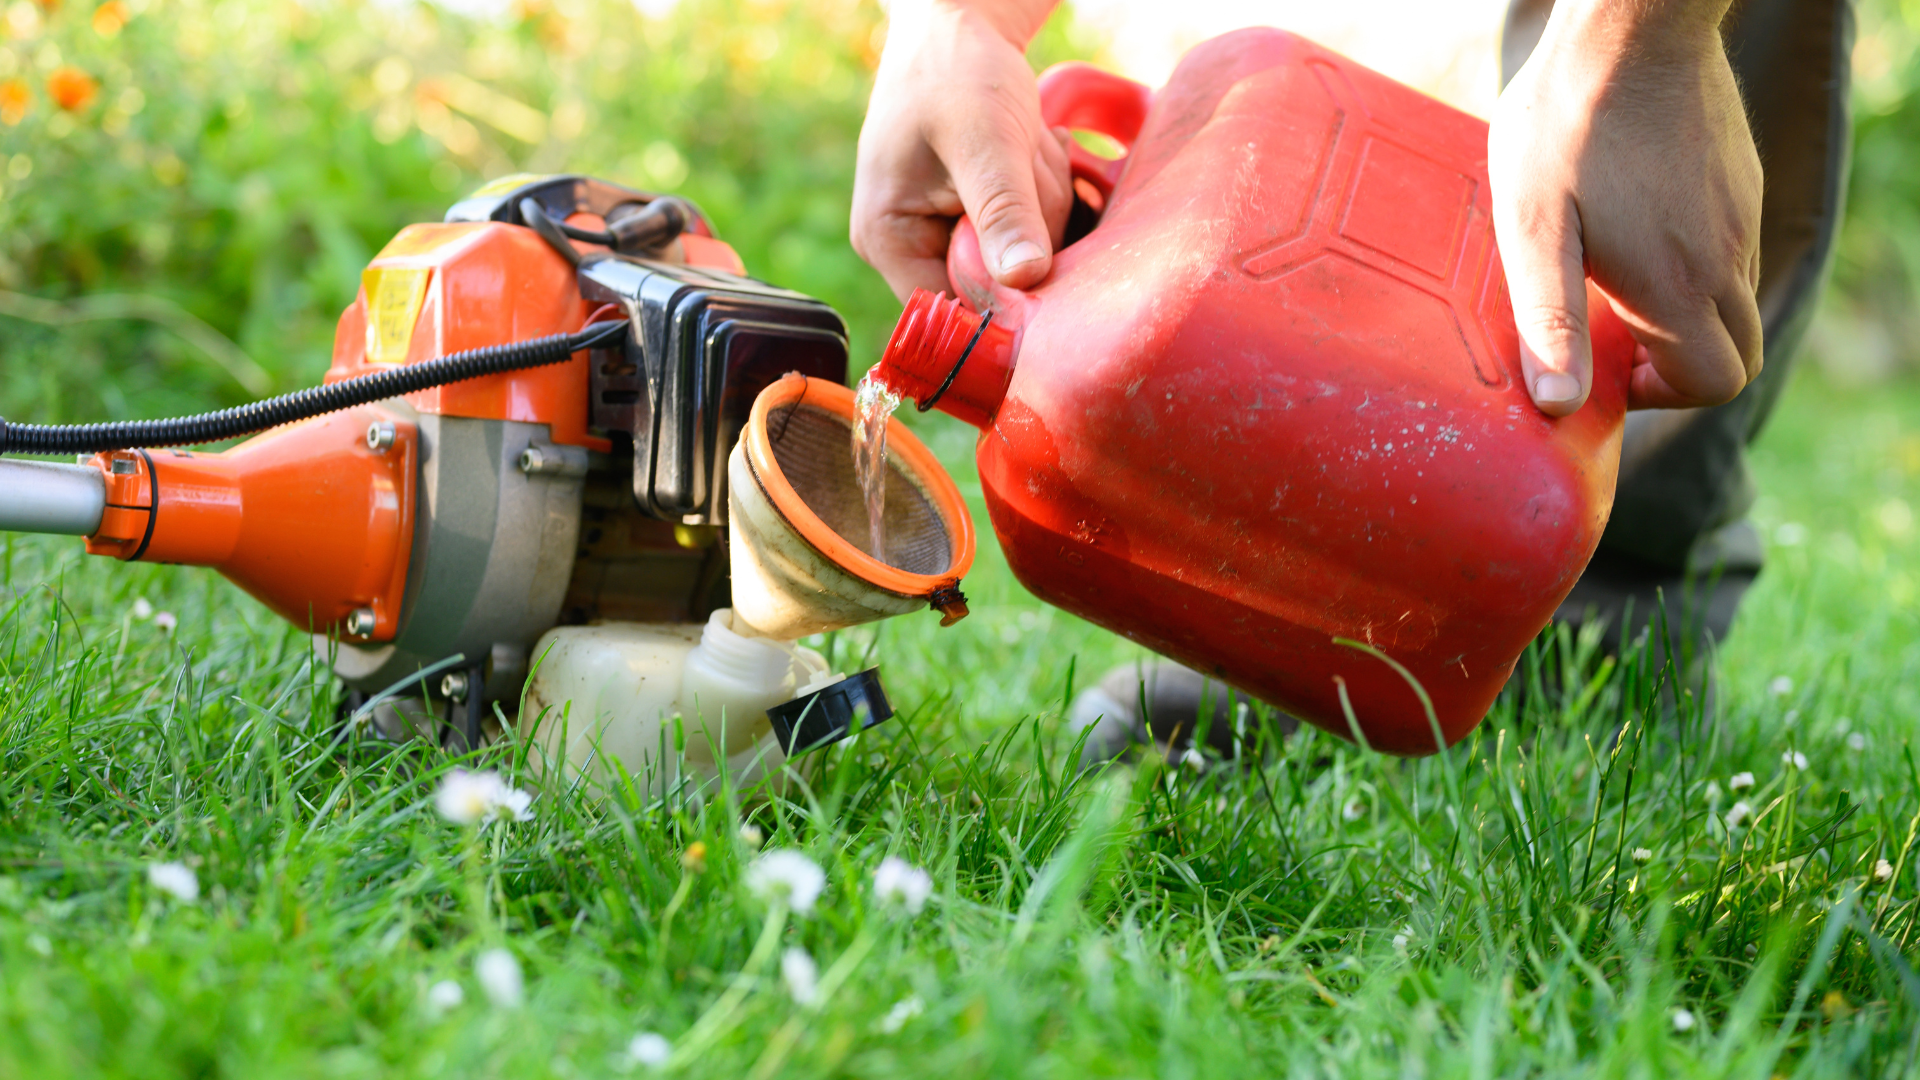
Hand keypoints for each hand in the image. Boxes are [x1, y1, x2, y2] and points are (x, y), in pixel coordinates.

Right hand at [851, 0, 1071, 301]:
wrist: (960, 23)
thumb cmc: (955, 72)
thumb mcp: (984, 139)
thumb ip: (1003, 210)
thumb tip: (1024, 281)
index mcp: (889, 241)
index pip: (951, 308)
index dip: (1003, 293)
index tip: (1038, 249)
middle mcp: (913, 247)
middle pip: (998, 281)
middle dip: (1029, 222)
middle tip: (1023, 160)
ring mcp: (948, 231)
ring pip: (1026, 254)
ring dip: (1043, 196)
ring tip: (1022, 143)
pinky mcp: (981, 215)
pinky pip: (1034, 228)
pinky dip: (1044, 187)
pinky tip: (1029, 147)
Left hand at [1489, 0, 1762, 415]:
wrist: (1632, 25)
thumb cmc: (1570, 124)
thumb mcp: (1536, 227)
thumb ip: (1549, 320)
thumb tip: (1558, 404)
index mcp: (1678, 284)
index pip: (1713, 382)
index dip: (1661, 395)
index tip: (1608, 366)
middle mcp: (1727, 257)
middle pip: (1738, 353)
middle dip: (1680, 368)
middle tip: (1612, 336)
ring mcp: (1742, 217)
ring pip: (1738, 303)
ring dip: (1685, 317)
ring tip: (1614, 281)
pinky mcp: (1741, 181)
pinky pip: (1736, 252)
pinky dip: (1697, 270)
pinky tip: (1637, 232)